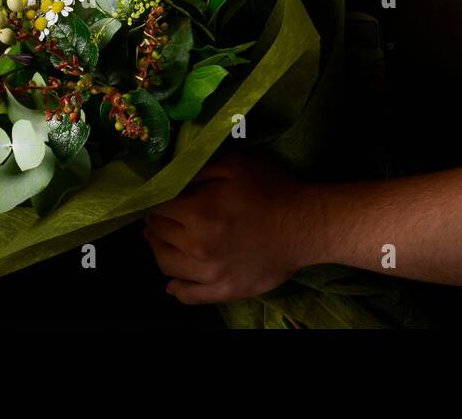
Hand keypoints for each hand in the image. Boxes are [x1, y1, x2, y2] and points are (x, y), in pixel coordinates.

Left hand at [143, 150, 315, 304]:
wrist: (306, 225)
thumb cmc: (272, 189)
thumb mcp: (233, 166)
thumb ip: (198, 173)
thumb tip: (170, 184)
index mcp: (198, 212)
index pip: (159, 209)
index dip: (155, 202)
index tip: (157, 200)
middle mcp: (198, 246)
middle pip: (158, 236)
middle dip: (154, 225)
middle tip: (156, 220)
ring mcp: (210, 274)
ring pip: (166, 266)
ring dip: (158, 251)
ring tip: (161, 243)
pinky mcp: (224, 291)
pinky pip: (188, 295)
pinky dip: (174, 288)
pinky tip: (172, 282)